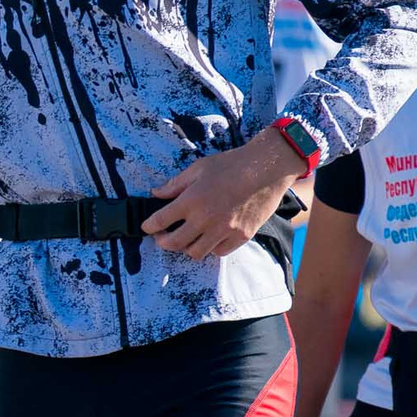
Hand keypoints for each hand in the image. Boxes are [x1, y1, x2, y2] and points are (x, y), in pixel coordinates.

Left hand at [143, 136, 303, 259]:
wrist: (269, 167)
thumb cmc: (232, 164)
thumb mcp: (199, 168)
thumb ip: (175, 184)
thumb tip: (156, 193)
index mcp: (191, 200)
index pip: (159, 221)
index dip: (149, 226)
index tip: (147, 226)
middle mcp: (206, 219)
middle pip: (174, 243)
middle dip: (163, 242)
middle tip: (162, 236)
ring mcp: (225, 229)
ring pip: (196, 252)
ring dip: (187, 247)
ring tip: (187, 238)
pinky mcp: (242, 235)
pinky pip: (220, 252)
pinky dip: (211, 248)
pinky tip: (209, 238)